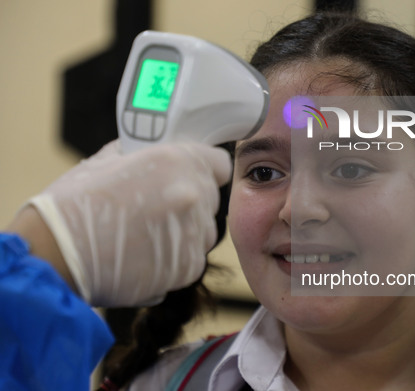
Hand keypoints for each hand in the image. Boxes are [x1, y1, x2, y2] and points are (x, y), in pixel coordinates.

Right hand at [26, 140, 230, 306]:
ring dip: (184, 233)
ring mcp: (192, 233)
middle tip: (157, 209)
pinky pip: (191, 260)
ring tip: (145, 236)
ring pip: (203, 232)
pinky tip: (143, 256)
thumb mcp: (105, 160)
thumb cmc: (72, 204)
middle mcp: (192, 195)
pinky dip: (174, 260)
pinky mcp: (187, 267)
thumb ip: (140, 154)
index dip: (205, 169)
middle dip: (191, 202)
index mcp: (176, 161)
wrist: (54, 254)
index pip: (220, 163)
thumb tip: (151, 153)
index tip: (193, 176)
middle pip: (210, 198)